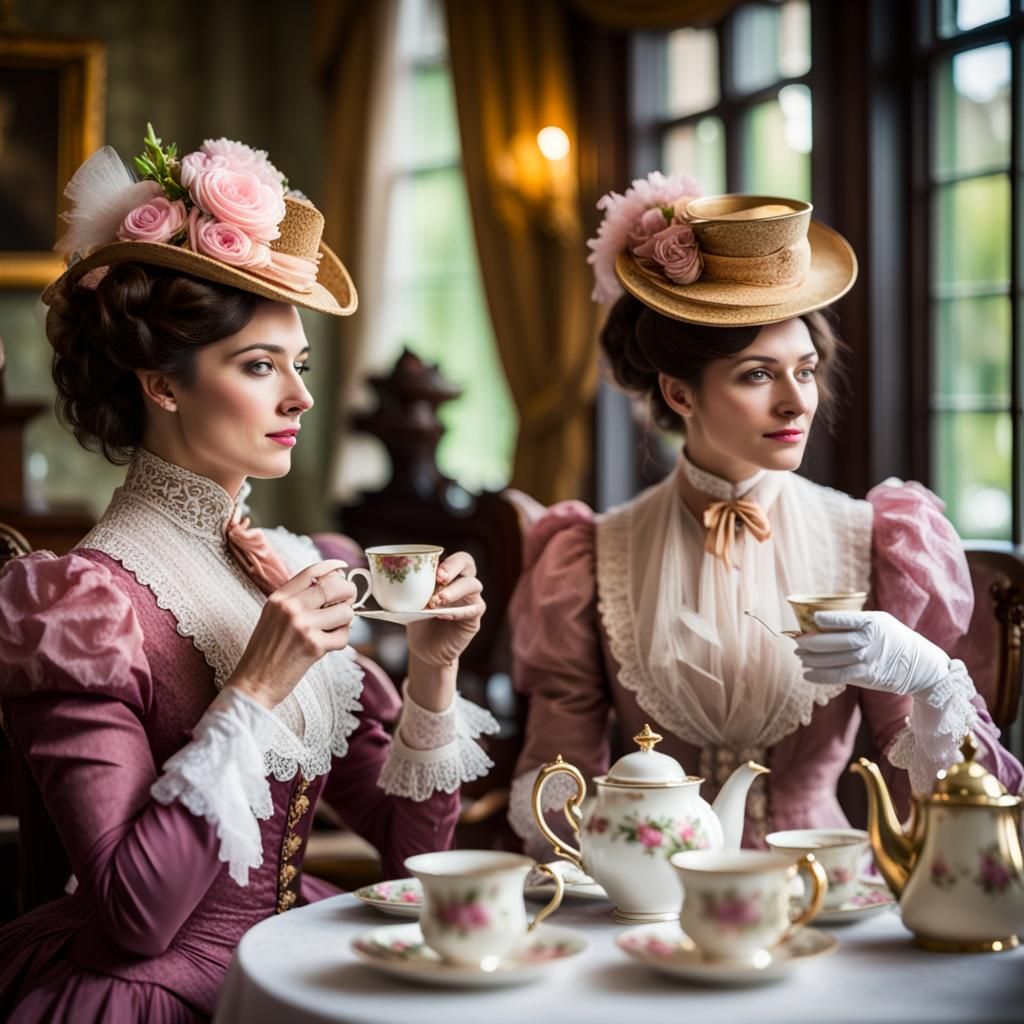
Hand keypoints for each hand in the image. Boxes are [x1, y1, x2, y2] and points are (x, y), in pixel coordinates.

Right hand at [227, 559, 356, 709]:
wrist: (254, 683)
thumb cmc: (264, 652)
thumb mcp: (272, 617)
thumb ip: (295, 600)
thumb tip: (330, 586)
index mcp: (278, 599)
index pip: (311, 572)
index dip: (332, 566)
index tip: (343, 567)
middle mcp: (290, 608)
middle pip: (333, 586)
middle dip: (348, 591)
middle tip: (349, 599)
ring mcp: (303, 626)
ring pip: (344, 611)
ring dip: (346, 620)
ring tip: (335, 627)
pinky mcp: (314, 646)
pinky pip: (343, 636)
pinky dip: (340, 640)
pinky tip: (328, 644)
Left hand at [405, 551, 484, 669]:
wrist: (423, 648)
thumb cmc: (416, 619)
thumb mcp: (406, 600)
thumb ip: (398, 585)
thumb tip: (372, 570)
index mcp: (448, 574)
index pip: (456, 558)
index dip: (449, 561)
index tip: (434, 571)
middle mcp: (462, 583)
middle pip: (468, 563)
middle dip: (453, 566)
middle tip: (439, 577)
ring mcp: (471, 599)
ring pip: (474, 585)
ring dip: (454, 590)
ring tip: (436, 601)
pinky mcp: (473, 618)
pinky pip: (473, 609)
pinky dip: (459, 611)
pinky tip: (443, 616)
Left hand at [794, 610, 949, 697]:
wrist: (921, 666)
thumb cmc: (896, 640)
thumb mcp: (882, 623)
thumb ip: (857, 622)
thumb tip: (821, 623)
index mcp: (874, 623)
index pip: (846, 620)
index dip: (827, 619)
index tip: (812, 619)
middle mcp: (871, 641)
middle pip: (834, 641)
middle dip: (811, 642)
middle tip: (797, 642)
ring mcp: (869, 659)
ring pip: (833, 660)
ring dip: (812, 660)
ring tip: (800, 657)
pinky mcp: (867, 676)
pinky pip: (839, 676)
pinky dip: (821, 676)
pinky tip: (807, 674)